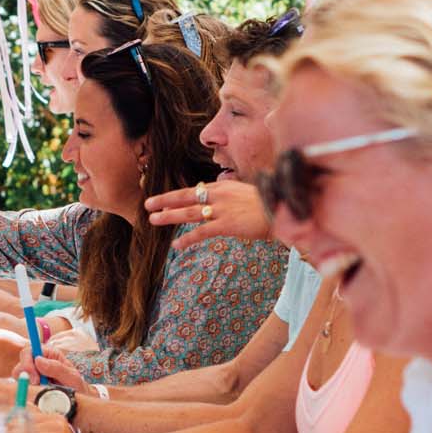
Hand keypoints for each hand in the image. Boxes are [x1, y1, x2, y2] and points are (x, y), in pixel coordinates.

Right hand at [13, 352, 86, 392]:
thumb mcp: (72, 377)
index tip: (35, 377)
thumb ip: (57, 368)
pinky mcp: (30, 385)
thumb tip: (38, 360)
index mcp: (49, 355)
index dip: (27, 362)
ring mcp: (33, 374)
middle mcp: (38, 362)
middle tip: (38, 386)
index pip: (29, 351)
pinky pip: (22, 386)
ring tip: (42, 391)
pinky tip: (39, 394)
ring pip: (19, 376)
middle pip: (21, 364)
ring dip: (27, 384)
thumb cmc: (78, 387)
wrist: (79, 401)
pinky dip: (27, 391)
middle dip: (26, 375)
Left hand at [146, 180, 269, 250]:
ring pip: (189, 213)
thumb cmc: (270, 203)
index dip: (177, 195)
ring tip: (152, 220)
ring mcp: (222, 209)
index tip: (163, 199)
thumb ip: (231, 197)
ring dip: (169, 216)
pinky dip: (188, 238)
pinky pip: (202, 232)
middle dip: (164, 201)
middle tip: (147, 205)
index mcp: (223, 186)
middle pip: (185, 197)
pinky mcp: (227, 224)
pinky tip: (177, 245)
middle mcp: (219, 195)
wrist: (284, 208)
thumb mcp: (247, 194)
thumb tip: (221, 202)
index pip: (194, 190)